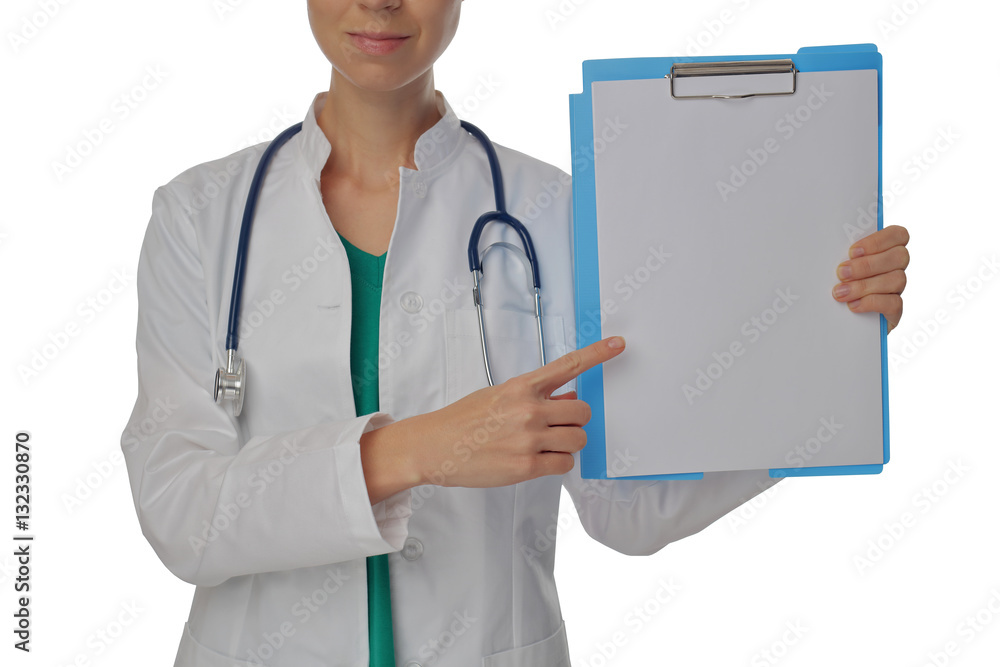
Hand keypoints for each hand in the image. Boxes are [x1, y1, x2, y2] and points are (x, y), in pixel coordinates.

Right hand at [408, 336, 625, 489]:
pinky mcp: (526, 466)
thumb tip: (570, 398)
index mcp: (521, 387)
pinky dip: (557, 463)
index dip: (597, 354)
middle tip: (558, 428)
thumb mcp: (500, 397)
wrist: (435, 446)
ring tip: (544, 446)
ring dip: (568, 444)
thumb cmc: (465, 421)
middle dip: (575, 422)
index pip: (568, 365)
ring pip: (578, 440)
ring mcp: (528, 438)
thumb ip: (537, 397)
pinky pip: (564, 464)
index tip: (618, 344)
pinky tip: (538, 461)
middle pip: (583, 413)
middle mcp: (528, 409)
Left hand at [832, 225, 909, 332]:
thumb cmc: (834, 286)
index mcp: (884, 251)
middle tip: (841, 273)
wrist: (832, 325)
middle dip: (867, 265)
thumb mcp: (836, 268)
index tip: (852, 251)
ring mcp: (896, 290)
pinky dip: (871, 303)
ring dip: (865, 285)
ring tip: (840, 292)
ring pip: (897, 279)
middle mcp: (894, 268)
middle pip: (899, 256)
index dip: (878, 241)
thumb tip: (827, 247)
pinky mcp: (894, 311)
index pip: (898, 235)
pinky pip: (894, 303)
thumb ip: (842, 256)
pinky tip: (853, 305)